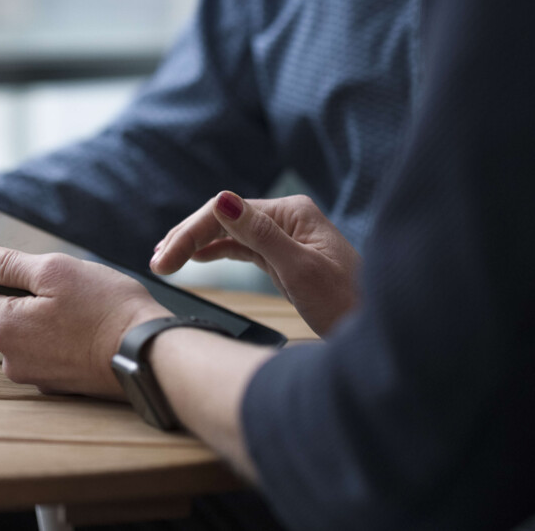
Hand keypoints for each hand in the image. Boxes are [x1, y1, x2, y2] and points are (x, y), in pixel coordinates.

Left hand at [0, 243, 171, 397]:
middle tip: (52, 278)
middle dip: (16, 292)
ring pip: (23, 332)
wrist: (153, 356)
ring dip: (38, 314)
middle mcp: (11, 359)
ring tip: (75, 303)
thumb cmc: (108, 310)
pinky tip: (82, 325)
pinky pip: (45, 350)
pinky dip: (55, 335)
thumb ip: (7, 263)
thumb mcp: (55, 271)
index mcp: (3, 327)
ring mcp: (35, 376)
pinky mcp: (59, 384)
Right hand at [150, 192, 359, 336]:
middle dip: (186, 237)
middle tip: (156, 263)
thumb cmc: (349, 304)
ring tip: (164, 260)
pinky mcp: (283, 258)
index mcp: (292, 212)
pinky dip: (214, 252)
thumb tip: (222, 201)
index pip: (226, 211)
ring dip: (195, 244)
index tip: (162, 259)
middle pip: (223, 218)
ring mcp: (284, 237)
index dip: (190, 232)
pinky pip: (240, 248)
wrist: (378, 333)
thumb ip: (259, 235)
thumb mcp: (299, 270)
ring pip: (228, 233)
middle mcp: (286, 218)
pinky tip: (194, 258)